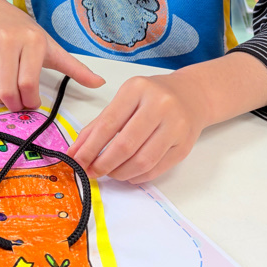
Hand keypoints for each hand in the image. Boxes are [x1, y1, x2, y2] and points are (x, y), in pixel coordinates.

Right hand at [0, 0, 103, 112]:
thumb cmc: (24, 33)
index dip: (30, 101)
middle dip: (14, 104)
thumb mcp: (51, 48)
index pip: (29, 84)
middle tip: (18, 102)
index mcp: (32, 40)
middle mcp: (7, 40)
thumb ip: (75, 68)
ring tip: (7, 91)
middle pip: (7, 91)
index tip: (32, 102)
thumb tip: (101, 83)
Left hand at [69, 73, 206, 183]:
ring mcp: (176, 126)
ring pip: (142, 161)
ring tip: (110, 173)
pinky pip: (156, 169)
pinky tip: (128, 174)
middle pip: (126, 145)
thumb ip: (98, 125)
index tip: (77, 162)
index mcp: (138, 89)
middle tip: (92, 172)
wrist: (192, 96)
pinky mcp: (185, 145)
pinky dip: (137, 176)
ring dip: (120, 173)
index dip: (90, 147)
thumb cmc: (152, 97)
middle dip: (104, 164)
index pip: (109, 124)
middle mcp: (159, 105)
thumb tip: (75, 152)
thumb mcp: (124, 100)